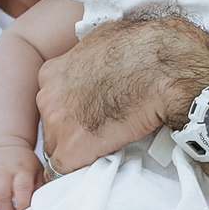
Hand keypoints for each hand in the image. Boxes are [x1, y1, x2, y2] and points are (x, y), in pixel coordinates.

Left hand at [37, 12, 208, 172]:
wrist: (160, 70)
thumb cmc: (140, 48)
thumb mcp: (104, 39)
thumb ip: (91, 55)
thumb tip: (101, 57)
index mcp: (53, 72)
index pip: (53, 101)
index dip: (71, 110)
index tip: (88, 113)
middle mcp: (48, 98)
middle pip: (52, 124)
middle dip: (71, 129)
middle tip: (100, 130)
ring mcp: (57, 125)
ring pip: (58, 149)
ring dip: (78, 150)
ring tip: (105, 148)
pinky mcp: (72, 150)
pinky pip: (65, 170)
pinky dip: (80, 170)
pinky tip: (97, 165)